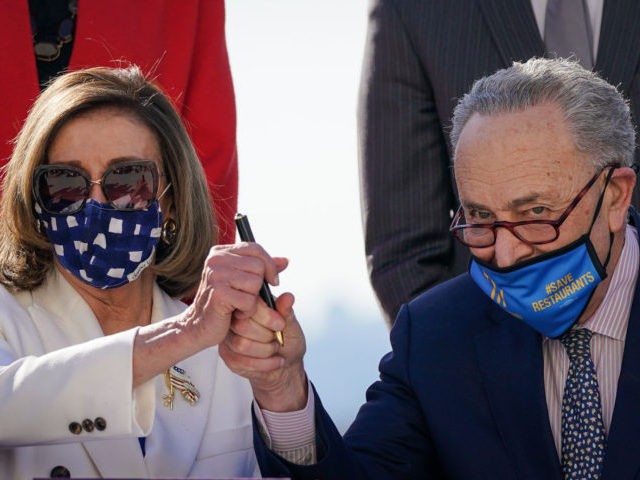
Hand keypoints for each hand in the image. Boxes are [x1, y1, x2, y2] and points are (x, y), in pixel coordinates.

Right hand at [133, 242, 285, 387]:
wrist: (198, 327)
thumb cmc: (223, 304)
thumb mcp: (243, 281)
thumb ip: (263, 268)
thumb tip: (286, 261)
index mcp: (220, 252)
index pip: (256, 248)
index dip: (270, 265)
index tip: (273, 281)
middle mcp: (216, 259)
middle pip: (259, 266)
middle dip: (260, 286)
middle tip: (248, 297)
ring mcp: (215, 275)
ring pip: (256, 283)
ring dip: (253, 300)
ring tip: (238, 305)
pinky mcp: (218, 293)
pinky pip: (249, 301)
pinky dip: (247, 311)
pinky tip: (235, 313)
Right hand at [219, 291, 307, 411]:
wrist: (286, 363)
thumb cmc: (288, 340)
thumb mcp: (291, 325)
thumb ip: (286, 312)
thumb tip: (288, 297)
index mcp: (251, 304)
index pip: (249, 305)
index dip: (267, 317)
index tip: (280, 325)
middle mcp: (235, 318)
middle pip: (241, 325)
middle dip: (265, 336)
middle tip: (276, 338)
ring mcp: (229, 336)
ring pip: (241, 344)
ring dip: (265, 351)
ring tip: (275, 349)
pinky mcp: (227, 355)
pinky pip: (240, 361)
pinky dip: (263, 364)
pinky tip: (273, 361)